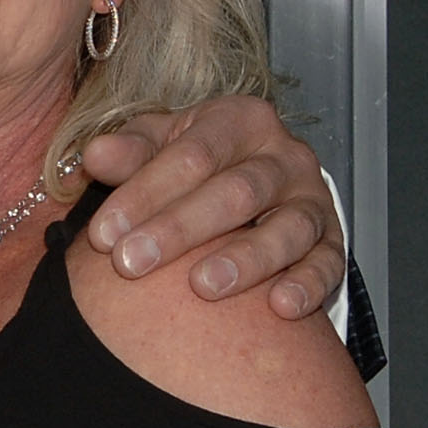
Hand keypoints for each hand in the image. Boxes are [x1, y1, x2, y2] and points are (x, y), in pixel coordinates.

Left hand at [77, 95, 346, 318]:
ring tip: (203, 287)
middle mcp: (285, 156)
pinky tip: (280, 307)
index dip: (144, 194)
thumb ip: (128, 151)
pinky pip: (328, 263)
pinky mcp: (333, 240)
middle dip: (180, 229)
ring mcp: (312, 198)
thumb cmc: (193, 163)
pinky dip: (307, 284)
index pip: (191, 155)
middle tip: (131, 264)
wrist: (254, 184)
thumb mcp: (158, 144)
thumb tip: (95, 155)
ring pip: (287, 228)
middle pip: (236, 192)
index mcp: (239, 120)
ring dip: (246, 260)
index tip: (103, 235)